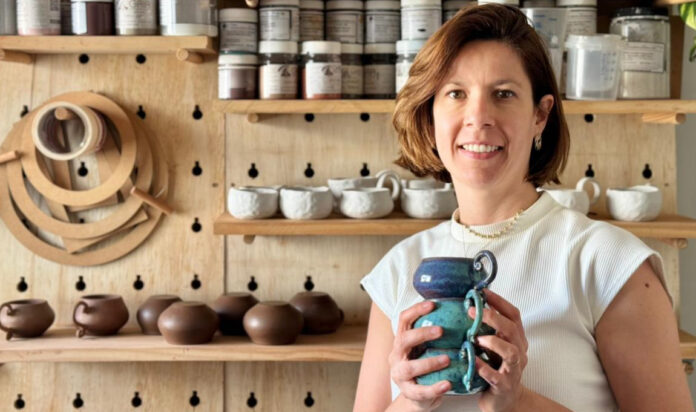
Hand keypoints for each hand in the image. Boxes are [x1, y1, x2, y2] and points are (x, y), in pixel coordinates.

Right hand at [388, 301, 451, 411]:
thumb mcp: (424, 349)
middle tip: (441, 330)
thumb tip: (462, 313)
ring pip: (409, 367)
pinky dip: (434, 388)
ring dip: (429, 362)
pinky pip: (420, 391)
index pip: (403, 320)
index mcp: (401, 341)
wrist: (416, 396)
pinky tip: (447, 384)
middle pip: (403, 340)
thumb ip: (435, 336)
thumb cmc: (424, 367)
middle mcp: (396, 356)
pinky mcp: (408, 393)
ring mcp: (400, 375)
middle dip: (421, 333)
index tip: (432, 304)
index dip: (416, 310)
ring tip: (447, 359)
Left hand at [469, 289, 527, 411]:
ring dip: (493, 342)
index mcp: (516, 339)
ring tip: (476, 338)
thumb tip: (473, 303)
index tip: (482, 291)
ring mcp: (513, 370)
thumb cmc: (497, 368)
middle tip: (473, 311)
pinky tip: (473, 361)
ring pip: (511, 352)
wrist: (504, 400)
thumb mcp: (495, 345)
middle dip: (493, 318)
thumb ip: (489, 327)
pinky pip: (496, 376)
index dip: (499, 302)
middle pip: (512, 330)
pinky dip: (484, 368)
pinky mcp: (505, 386)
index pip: (513, 315)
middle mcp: (518, 352)